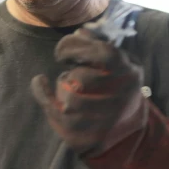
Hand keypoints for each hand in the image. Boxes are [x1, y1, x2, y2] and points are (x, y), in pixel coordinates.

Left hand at [31, 28, 148, 156]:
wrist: (128, 134)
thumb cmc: (118, 89)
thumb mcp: (120, 64)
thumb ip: (99, 46)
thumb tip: (79, 33)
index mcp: (128, 73)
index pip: (103, 53)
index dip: (76, 47)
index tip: (64, 51)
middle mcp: (120, 97)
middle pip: (82, 78)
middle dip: (70, 72)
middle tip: (71, 73)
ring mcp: (104, 119)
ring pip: (68, 98)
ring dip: (62, 87)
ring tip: (68, 86)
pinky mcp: (87, 135)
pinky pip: (56, 113)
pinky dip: (43, 94)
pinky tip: (40, 83)